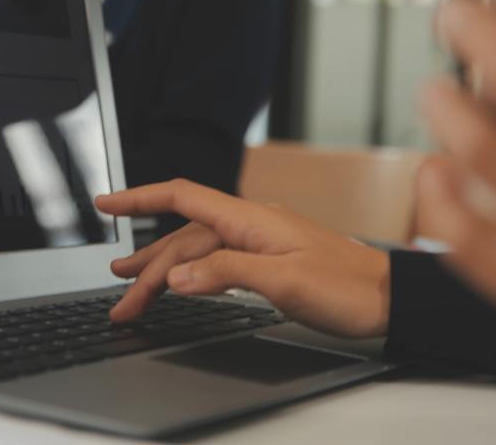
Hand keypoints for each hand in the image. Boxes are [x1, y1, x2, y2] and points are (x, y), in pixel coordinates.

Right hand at [95, 179, 389, 337]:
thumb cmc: (348, 287)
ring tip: (132, 288)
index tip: (105, 203)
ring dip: (164, 271)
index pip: (182, 198)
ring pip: (197, 252)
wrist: (390, 298)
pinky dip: (190, 273)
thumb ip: (226, 274)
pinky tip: (180, 282)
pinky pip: (216, 262)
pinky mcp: (267, 259)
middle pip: (183, 237)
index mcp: (250, 219)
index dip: (139, 198)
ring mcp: (258, 241)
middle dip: (146, 265)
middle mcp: (249, 224)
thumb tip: (176, 277)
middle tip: (120, 298)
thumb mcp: (284, 282)